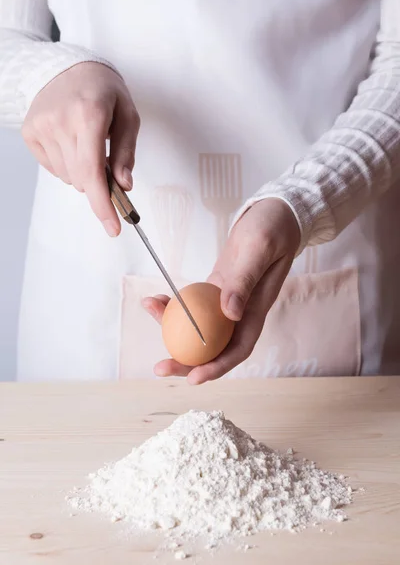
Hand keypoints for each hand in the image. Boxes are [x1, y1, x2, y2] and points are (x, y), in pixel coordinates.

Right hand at [22, 62, 139, 236]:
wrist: (67, 67)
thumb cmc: (103, 91)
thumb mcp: (128, 115)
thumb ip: (126, 152)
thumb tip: (124, 185)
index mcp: (89, 115)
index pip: (93, 172)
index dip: (102, 204)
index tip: (113, 227)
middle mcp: (60, 121)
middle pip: (81, 179)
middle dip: (99, 184)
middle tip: (110, 168)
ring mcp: (41, 127)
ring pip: (68, 177)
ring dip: (83, 172)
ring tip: (87, 144)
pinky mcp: (30, 132)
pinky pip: (54, 169)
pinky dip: (67, 164)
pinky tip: (71, 142)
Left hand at [143, 198, 300, 383]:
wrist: (275, 212)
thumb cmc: (273, 227)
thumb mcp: (259, 249)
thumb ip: (244, 280)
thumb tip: (229, 314)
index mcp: (256, 308)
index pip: (238, 348)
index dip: (217, 367)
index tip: (194, 378)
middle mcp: (242, 311)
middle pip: (215, 347)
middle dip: (187, 361)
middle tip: (159, 367)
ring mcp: (229, 301)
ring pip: (201, 328)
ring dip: (174, 329)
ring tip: (150, 312)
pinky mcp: (218, 287)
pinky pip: (195, 305)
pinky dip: (176, 305)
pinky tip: (159, 299)